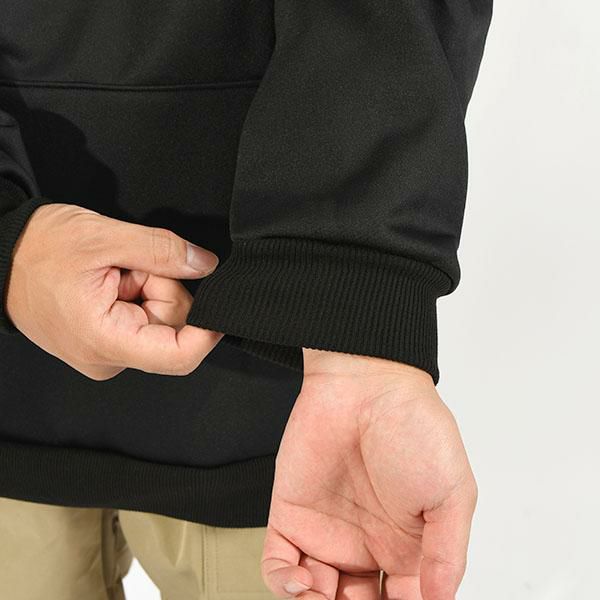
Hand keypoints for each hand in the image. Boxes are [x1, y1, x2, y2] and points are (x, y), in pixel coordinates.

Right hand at [6, 203, 222, 379]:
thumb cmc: (38, 249)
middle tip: (130, 266)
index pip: (179, 356)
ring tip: (114, 272)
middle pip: (174, 329)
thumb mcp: (104, 238)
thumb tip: (205, 265)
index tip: (219, 304)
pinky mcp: (107, 344)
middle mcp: (108, 358)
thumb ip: (162, 251)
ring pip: (162, 322)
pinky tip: (112, 281)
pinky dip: (138, 294)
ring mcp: (107, 353)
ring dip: (149, 288)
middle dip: (164, 288)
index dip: (208, 331)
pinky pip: (145, 320)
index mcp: (106, 340)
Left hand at [262, 349, 476, 599]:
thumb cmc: (415, 427)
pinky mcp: (291, 513)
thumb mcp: (451, 492)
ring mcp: (327, 531)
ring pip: (315, 594)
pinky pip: (279, 563)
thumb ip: (447, 552)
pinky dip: (283, 583)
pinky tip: (301, 582)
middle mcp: (366, 545)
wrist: (366, 382)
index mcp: (407, 546)